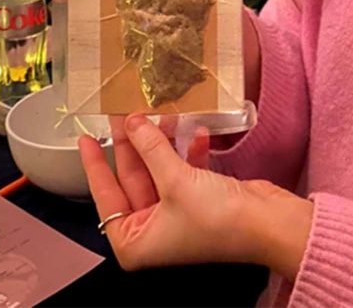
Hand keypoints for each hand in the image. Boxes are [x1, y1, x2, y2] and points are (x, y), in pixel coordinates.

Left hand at [80, 115, 313, 278]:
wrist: (267, 224)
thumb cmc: (218, 220)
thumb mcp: (175, 180)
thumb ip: (151, 148)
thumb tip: (132, 123)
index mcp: (135, 241)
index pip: (105, 195)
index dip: (95, 164)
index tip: (86, 137)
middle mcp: (152, 230)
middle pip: (133, 178)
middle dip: (133, 144)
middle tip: (125, 112)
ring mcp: (176, 213)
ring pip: (159, 169)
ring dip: (163, 142)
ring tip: (161, 113)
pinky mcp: (199, 199)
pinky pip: (184, 170)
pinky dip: (189, 151)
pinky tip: (198, 133)